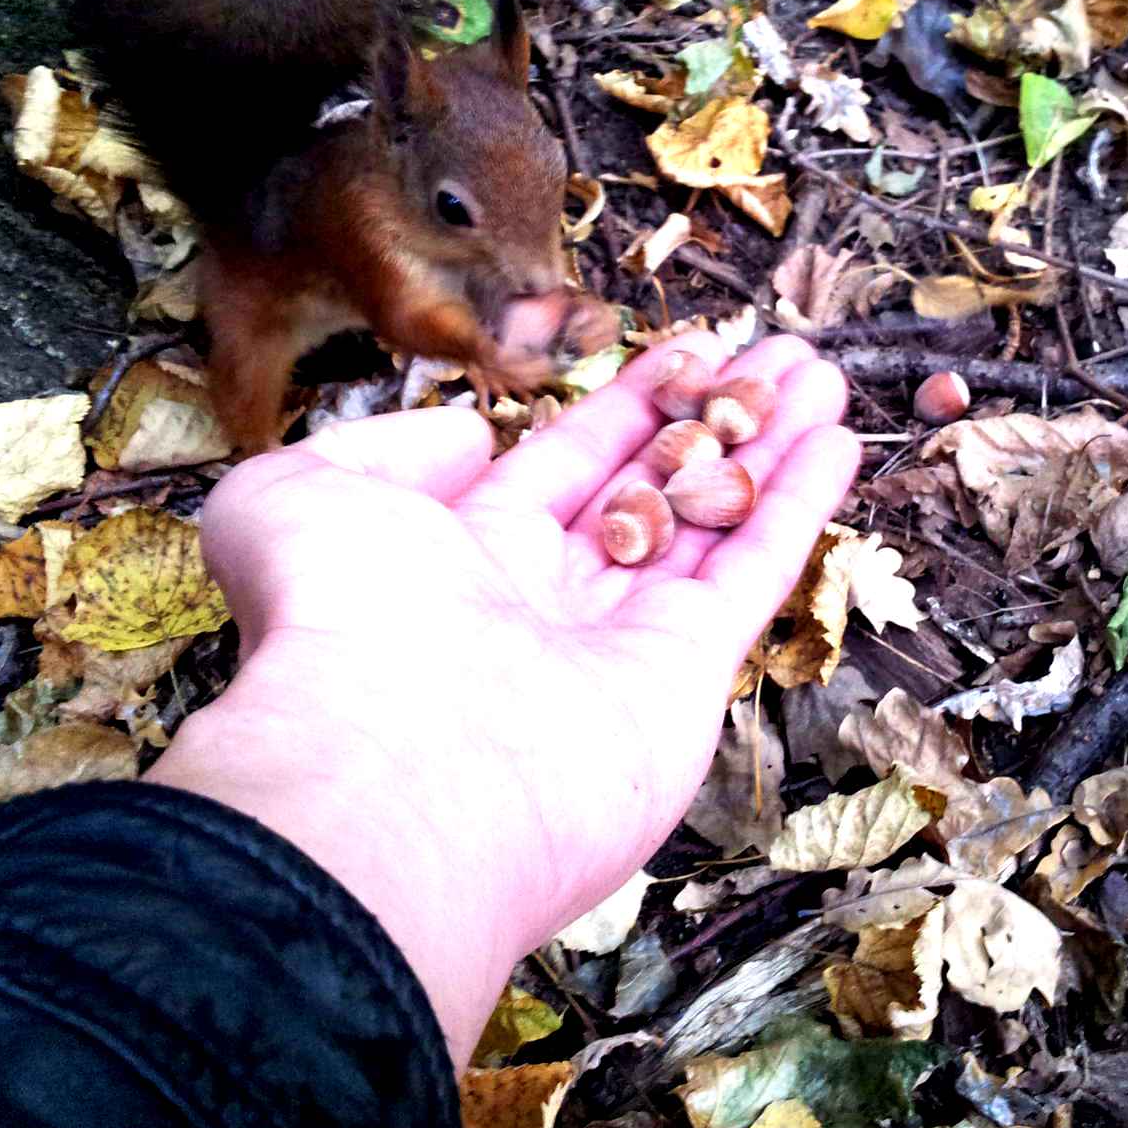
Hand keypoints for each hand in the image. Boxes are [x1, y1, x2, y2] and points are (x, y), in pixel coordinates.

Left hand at [147, 334, 858, 1064]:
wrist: (388, 777)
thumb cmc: (330, 631)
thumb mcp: (293, 499)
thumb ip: (372, 449)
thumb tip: (468, 438)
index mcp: (461, 562)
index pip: (562, 465)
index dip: (624, 406)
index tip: (683, 350)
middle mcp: (547, 605)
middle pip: (652, 488)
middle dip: (714, 417)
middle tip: (776, 355)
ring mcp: (621, 647)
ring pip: (711, 522)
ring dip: (768, 446)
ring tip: (822, 377)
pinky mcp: (685, 680)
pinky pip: (750, 574)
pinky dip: (796, 507)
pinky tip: (834, 440)